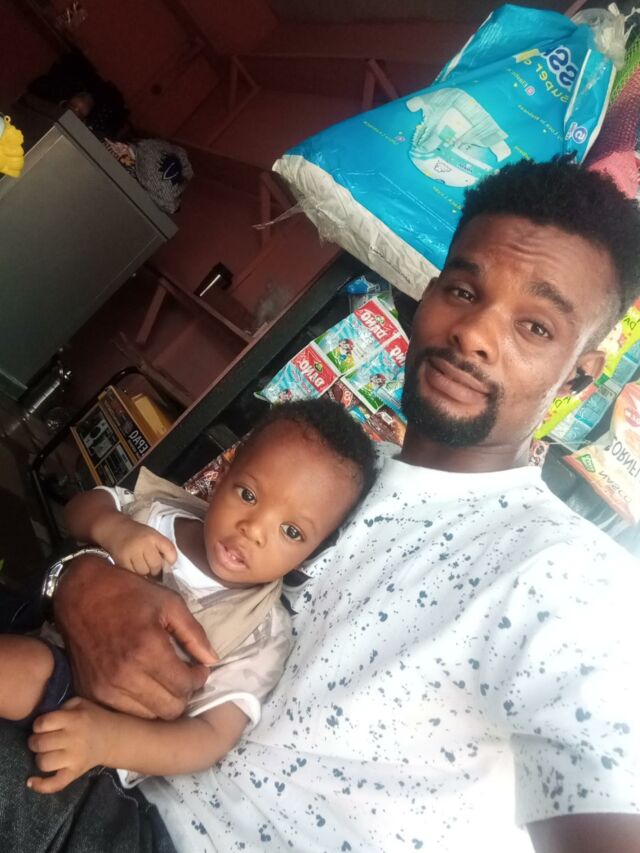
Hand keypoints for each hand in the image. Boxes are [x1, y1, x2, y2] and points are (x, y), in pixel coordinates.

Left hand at [27, 698, 114, 793]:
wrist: (114, 738)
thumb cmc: (93, 718)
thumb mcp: (80, 704)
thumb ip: (61, 708)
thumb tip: (42, 720)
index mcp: (74, 720)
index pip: (43, 723)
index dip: (37, 725)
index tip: (42, 726)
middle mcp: (74, 739)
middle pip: (40, 743)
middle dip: (34, 741)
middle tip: (40, 740)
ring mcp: (75, 758)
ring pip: (43, 763)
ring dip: (39, 758)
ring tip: (45, 753)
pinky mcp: (75, 773)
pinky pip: (55, 784)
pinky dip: (41, 785)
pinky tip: (32, 781)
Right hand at [54, 555, 217, 718]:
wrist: (80, 593)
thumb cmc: (128, 594)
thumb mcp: (169, 603)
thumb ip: (194, 634)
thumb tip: (213, 660)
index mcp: (147, 649)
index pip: (185, 686)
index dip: (199, 678)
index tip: (199, 668)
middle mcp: (125, 675)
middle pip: (170, 709)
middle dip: (183, 693)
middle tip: (183, 676)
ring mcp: (105, 689)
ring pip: (149, 716)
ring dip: (162, 701)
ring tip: (164, 681)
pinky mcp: (90, 693)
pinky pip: (125, 714)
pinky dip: (139, 704)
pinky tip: (143, 685)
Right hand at [95, 514, 176, 575]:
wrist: (114, 529)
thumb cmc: (137, 534)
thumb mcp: (152, 535)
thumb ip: (162, 548)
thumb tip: (168, 568)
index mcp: (154, 536)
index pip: (170, 551)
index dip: (171, 560)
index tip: (168, 563)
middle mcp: (143, 542)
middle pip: (156, 565)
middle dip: (156, 569)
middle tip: (152, 567)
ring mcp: (131, 551)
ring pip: (144, 572)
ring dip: (144, 572)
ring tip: (141, 565)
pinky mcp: (121, 559)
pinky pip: (132, 573)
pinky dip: (134, 573)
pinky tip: (133, 567)